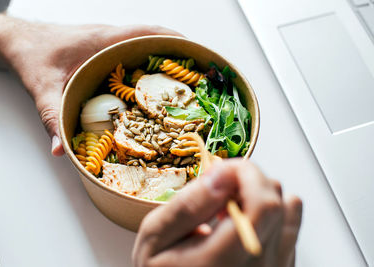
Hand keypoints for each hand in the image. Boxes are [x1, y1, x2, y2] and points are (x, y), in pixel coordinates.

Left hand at [3, 22, 180, 155]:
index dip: (173, 41)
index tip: (195, 53)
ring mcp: (109, 42)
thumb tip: (61, 149)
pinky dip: (150, 61)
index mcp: (102, 40)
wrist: (20, 41)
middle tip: (196, 73)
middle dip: (178, 51)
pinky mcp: (105, 49)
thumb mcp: (42, 87)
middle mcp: (110, 38)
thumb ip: (52, 117)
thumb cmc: (32, 55)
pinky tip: (153, 84)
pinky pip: (134, 51)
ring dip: (165, 56)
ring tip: (184, 79)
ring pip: (146, 43)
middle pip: (153, 37)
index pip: (146, 33)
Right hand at [132, 159, 302, 266]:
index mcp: (226, 261)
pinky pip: (289, 227)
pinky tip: (241, 220)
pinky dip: (269, 212)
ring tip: (231, 205)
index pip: (263, 204)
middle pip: (278, 202)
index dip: (247, 174)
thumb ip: (187, 205)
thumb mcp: (156, 238)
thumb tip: (221, 175)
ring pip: (289, 210)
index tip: (224, 170)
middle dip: (250, 180)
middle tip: (221, 186)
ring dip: (261, 194)